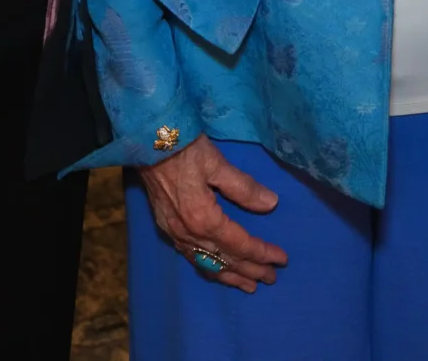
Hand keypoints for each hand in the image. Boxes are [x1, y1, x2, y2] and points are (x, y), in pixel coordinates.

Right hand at [134, 139, 286, 293]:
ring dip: (229, 276)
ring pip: (206, 263)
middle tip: (271, 278)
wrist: (147, 141)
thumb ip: (243, 187)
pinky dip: (207, 268)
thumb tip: (270, 204)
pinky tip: (216, 270)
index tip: (281, 259)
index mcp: (204, 218)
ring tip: (248, 285)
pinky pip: (190, 257)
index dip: (262, 253)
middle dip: (250, 270)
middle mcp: (189, 233)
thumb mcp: (217, 163)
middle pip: (225, 260)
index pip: (240, 244)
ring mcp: (175, 232)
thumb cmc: (184, 149)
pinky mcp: (166, 227)